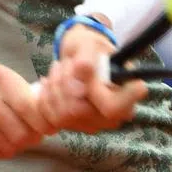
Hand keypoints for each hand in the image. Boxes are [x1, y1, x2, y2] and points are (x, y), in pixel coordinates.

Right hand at [0, 63, 53, 159]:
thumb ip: (20, 90)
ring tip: (15, 137)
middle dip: (32, 137)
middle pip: (22, 132)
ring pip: (8, 145)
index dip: (46, 122)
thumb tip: (49, 107)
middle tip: (33, 135)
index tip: (50, 126)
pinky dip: (0, 149)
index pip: (32, 108)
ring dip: (17, 145)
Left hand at [36, 20, 147, 134]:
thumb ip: (87, 56)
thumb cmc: (90, 49)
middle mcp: (112, 118)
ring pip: (61, 114)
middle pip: (77, 110)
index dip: (93, 91)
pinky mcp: (73, 127)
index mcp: (125, 98)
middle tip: (68, 63)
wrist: (81, 56)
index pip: (112, 107)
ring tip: (60, 69)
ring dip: (54, 87)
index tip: (85, 68)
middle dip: (65, 82)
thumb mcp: (89, 43)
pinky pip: (50, 119)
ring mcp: (92, 125)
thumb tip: (82, 71)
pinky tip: (51, 83)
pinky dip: (46, 97)